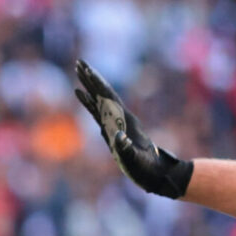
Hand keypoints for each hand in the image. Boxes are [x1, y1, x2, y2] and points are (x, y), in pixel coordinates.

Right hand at [74, 59, 193, 198]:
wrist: (156, 172)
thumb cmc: (147, 169)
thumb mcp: (137, 161)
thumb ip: (127, 150)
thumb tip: (118, 136)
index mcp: (126, 121)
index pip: (109, 98)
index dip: (98, 84)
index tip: (87, 71)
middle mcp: (120, 117)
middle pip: (103, 93)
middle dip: (91, 78)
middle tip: (79, 63)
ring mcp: (116, 122)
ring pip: (100, 99)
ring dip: (89, 85)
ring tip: (79, 71)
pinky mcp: (113, 128)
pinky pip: (98, 110)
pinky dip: (89, 101)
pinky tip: (82, 94)